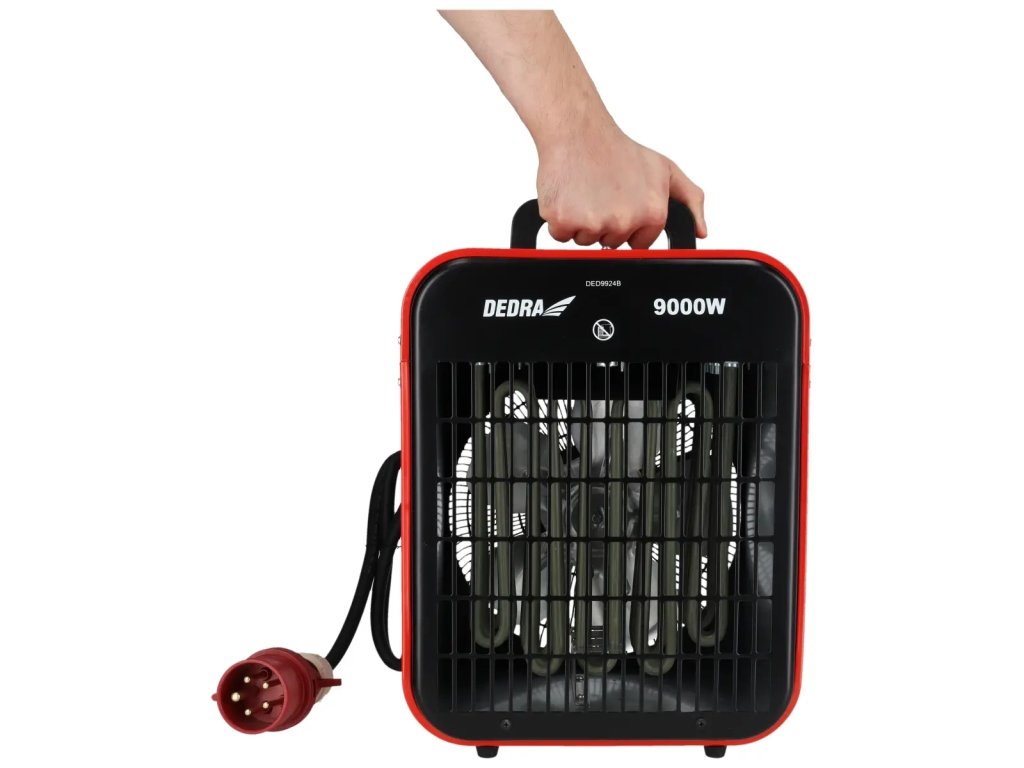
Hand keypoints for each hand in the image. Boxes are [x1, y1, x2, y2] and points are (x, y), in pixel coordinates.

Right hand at [537, 123, 706, 248]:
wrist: (579, 131)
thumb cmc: (618, 149)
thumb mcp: (665, 169)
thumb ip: (690, 200)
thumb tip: (699, 231)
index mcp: (652, 213)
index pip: (639, 243)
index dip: (629, 226)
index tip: (622, 205)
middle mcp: (624, 221)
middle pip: (611, 243)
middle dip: (605, 223)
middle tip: (602, 193)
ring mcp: (593, 223)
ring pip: (585, 241)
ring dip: (582, 221)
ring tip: (587, 191)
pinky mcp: (564, 221)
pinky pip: (561, 235)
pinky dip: (561, 219)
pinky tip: (570, 194)